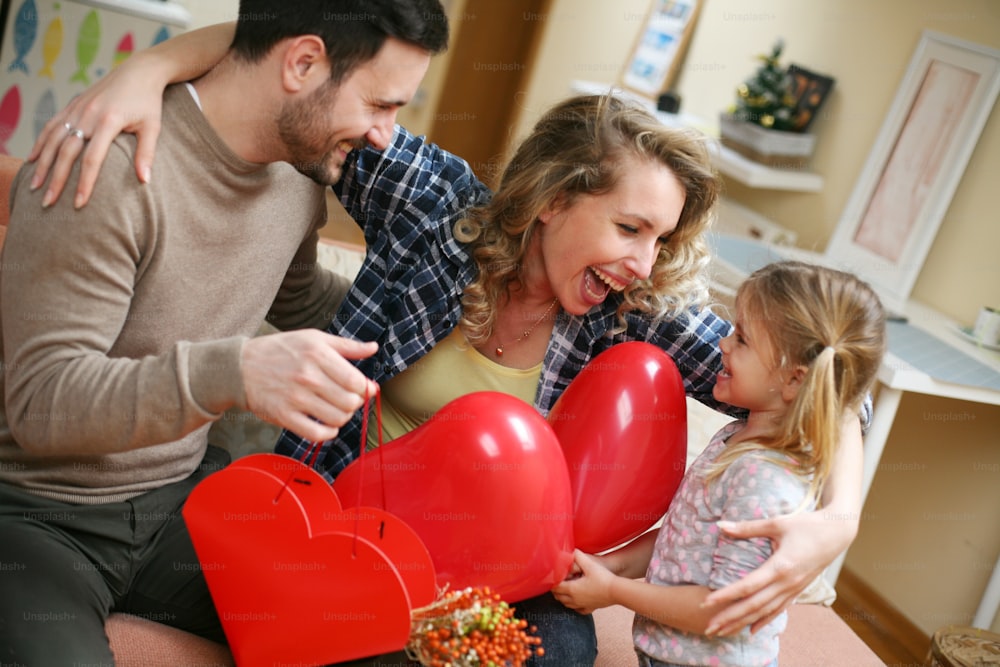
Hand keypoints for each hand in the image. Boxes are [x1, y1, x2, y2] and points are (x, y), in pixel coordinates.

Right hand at [28, 50, 167, 208]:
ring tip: (34, 186)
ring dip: (41, 164)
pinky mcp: (73, 105)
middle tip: (48, 203)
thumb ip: (147, 153)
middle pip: (66, 152)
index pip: (92, 159)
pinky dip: (40, 143)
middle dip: (55, 179)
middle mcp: (88, 115)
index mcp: (108, 121)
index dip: (84, 183)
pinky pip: (52, 126)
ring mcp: (77, 109)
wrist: (139, 71)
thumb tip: (144, 181)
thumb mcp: (153, 127)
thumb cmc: (149, 103)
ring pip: (53, 139)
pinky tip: (32, 159)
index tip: (79, 204)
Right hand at [241, 330, 378, 442]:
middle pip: (350, 402)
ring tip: (335, 410)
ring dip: (342, 418)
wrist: (239, 367)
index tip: (360, 388)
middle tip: (346, 400)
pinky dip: (328, 433)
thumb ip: (346, 346)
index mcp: (318, 354)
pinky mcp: (283, 416)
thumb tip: (373, 348)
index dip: (363, 388)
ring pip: (337, 419)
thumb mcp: (314, 338)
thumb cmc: (280, 350)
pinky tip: (326, 425)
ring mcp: (295, 398)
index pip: (356, 382)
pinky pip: (317, 434)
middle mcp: (308, 376)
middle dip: (354, 403)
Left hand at [551, 550, 614, 614]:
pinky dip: (573, 606)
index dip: (551, 582)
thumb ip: (578, 556)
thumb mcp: (589, 564)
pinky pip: (578, 610)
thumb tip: (571, 550)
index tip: (550, 576)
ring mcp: (582, 605)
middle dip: (555, 589)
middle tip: (556, 581)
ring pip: (566, 604)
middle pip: (559, 597)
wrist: (617, 591)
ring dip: (562, 597)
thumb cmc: (603, 578)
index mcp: (572, 589)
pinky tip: (576, 601)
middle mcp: (575, 599)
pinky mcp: (590, 608)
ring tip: (564, 589)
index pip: (555, 587)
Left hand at [703, 511, 853, 635]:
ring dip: (742, 623)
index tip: (706, 602)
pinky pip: (778, 610)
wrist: (838, 532)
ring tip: (723, 632)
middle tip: (709, 628)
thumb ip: (747, 528)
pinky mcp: (798, 590)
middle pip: (754, 605)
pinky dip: (763, 621)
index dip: (726, 595)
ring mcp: (794, 589)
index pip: (748, 586)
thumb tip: (720, 525)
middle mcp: (787, 583)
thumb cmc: (807, 524)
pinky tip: (751, 630)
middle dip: (730, 618)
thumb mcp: (777, 523)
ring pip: (765, 612)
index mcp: (781, 566)